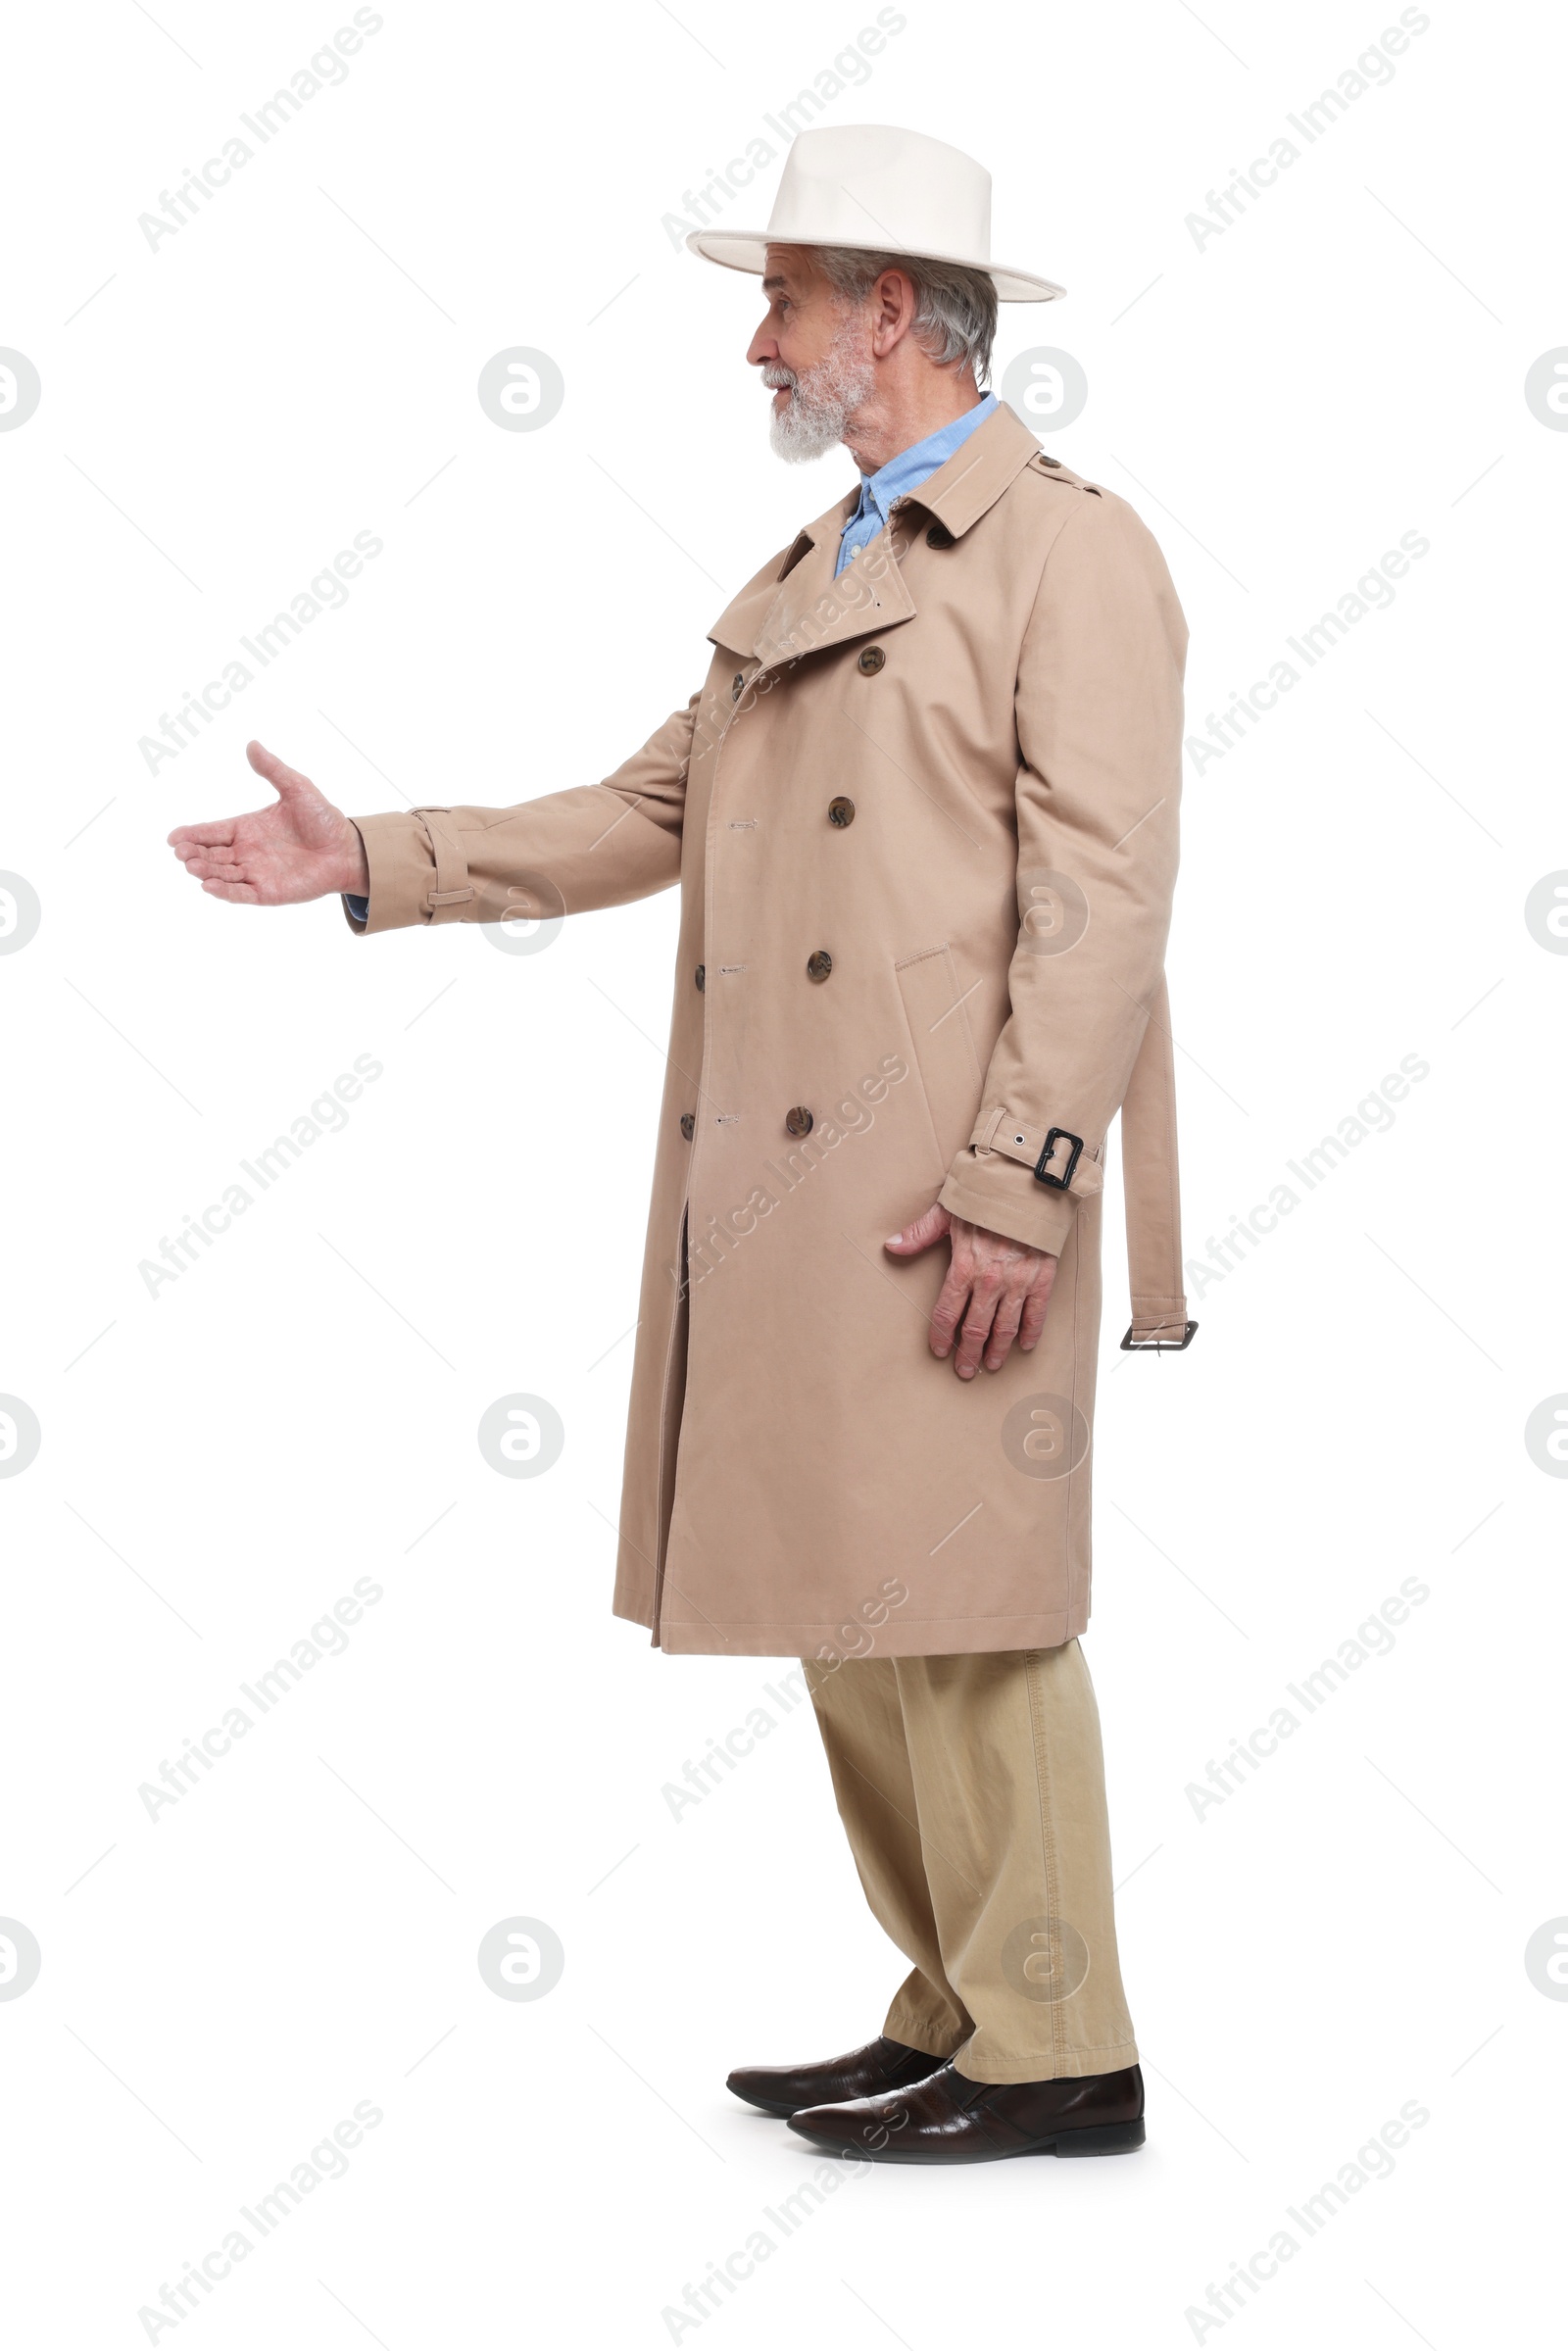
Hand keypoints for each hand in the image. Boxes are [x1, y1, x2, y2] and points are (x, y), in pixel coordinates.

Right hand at [167, 741, 367, 904]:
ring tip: (192, 865)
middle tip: (180, 852)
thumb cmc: (323, 819)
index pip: (212, 831)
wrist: (348, 848)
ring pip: (223, 874)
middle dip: (194, 854)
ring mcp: (256, 873)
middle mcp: (247, 852)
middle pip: (212, 854)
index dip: (192, 834)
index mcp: (248, 828)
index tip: (173, 837)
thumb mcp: (296, 788)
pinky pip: (242, 893)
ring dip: (205, 871)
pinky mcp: (269, 892)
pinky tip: (210, 886)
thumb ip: (272, 769)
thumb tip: (252, 744)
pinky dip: (225, 891)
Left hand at [885, 1202, 1056, 1379]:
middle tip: (964, 1370)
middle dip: (968, 1353)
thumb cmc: (985, 1196)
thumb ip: (919, 1233)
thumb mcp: (947, 1212)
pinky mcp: (1042, 1278)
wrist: (1027, 1184)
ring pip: (1005, 1327)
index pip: (947, 1313)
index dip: (941, 1336)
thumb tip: (891, 1246)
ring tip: (991, 1365)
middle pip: (976, 1328)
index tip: (938, 1350)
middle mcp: (991, 1281)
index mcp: (964, 1267)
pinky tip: (1025, 1346)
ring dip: (997, 1350)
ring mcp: (1019, 1282)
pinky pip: (1036, 1313)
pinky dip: (1031, 1332)